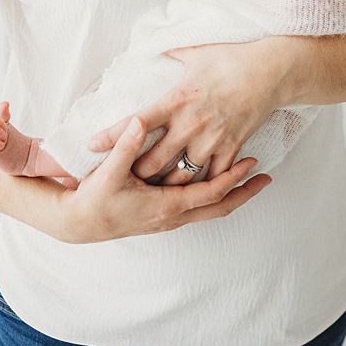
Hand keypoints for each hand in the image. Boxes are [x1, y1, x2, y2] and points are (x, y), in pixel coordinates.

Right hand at [58, 115, 270, 242]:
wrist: (79, 225)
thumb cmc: (95, 200)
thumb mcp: (109, 172)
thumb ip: (125, 145)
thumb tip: (140, 120)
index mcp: (166, 205)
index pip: (210, 193)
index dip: (233, 179)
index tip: (253, 164)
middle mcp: (172, 216)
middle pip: (219, 207)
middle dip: (243, 193)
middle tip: (266, 179)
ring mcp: (168, 219)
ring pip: (209, 211)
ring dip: (230, 195)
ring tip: (247, 180)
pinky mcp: (162, 216)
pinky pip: (196, 209)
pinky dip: (212, 198)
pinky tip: (215, 184)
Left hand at [87, 40, 284, 185]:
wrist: (271, 71)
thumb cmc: (232, 58)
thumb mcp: (195, 52)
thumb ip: (171, 54)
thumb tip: (155, 46)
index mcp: (176, 99)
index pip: (136, 122)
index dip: (111, 135)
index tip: (91, 145)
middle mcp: (190, 123)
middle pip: (153, 160)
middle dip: (135, 173)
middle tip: (119, 180)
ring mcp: (212, 139)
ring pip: (181, 175)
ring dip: (165, 185)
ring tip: (150, 193)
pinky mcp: (232, 148)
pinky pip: (212, 176)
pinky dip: (201, 184)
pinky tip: (190, 191)